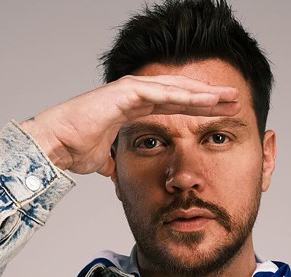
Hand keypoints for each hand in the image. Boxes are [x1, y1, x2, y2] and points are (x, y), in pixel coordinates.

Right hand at [19, 75, 239, 176]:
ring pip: (177, 89)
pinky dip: (186, 96)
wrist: (54, 145)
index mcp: (133, 108)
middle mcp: (135, 95)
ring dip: (205, 94)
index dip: (198, 108)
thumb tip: (116, 174)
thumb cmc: (73, 149)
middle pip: (181, 93)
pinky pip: (163, 93)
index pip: (173, 105)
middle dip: (209, 97)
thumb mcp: (105, 159)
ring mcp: (131, 91)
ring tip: (230, 96)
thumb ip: (114, 161)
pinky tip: (208, 99)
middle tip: (236, 100)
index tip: (221, 114)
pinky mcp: (126, 93)